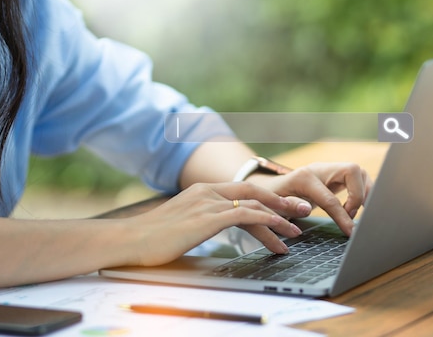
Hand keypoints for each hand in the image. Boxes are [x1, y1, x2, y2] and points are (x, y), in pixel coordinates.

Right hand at [127, 182, 306, 265]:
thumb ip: (199, 221)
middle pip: (254, 192)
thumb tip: (209, 230)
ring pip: (255, 206)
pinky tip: (280, 232)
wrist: (129, 240)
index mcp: (202, 192)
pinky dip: (268, 223)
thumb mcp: (180, 224)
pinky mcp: (208, 218)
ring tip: (297, 231)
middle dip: (281, 202)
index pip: (242, 192)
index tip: (283, 208)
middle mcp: (208, 192)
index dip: (266, 200)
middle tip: (303, 211)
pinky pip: (246, 216)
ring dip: (280, 218)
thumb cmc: (150, 239)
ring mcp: (208, 203)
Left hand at [248, 162, 372, 236]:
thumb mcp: (274, 206)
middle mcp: (320, 169)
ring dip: (364, 193)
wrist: (272, 189)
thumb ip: (289, 206)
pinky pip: (359, 179)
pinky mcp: (337, 175)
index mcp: (304, 178)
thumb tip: (306, 209)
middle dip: (358, 195)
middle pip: (352, 170)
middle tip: (351, 216)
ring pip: (359, 172)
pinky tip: (357, 208)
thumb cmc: (272, 200)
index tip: (351, 232)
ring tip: (353, 213)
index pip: (330, 198)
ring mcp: (330, 170)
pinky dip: (364, 192)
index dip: (342, 216)